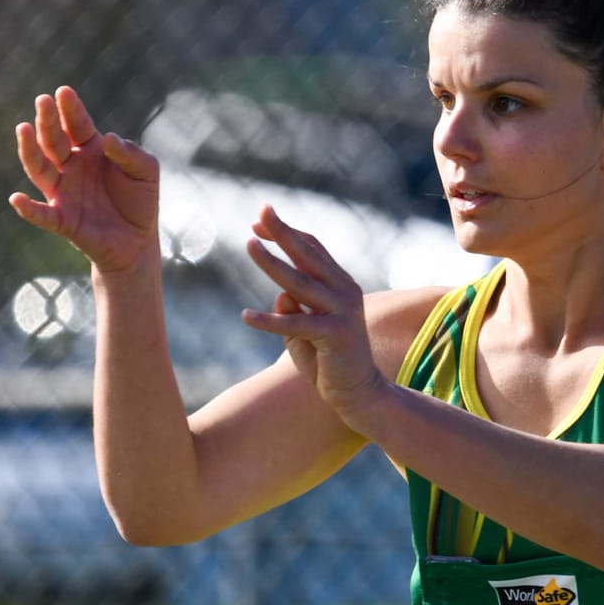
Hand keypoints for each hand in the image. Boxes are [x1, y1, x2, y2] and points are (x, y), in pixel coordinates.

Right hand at [10, 86, 160, 275]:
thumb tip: (108, 139)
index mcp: (90, 150)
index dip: (70, 109)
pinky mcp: (63, 220)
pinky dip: (28, 209)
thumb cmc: (140, 200)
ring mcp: (64, 193)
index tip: (63, 91)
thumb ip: (131, 154)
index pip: (77, 125)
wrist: (138, 241)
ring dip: (29, 150)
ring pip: (40, 169)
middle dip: (47, 121)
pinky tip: (17, 199)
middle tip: (42, 100)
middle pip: (54, 141)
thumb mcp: (146, 171)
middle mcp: (71, 167)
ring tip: (23, 129)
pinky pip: (42, 214)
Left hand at [239, 205, 386, 413]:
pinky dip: (270, 320)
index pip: (311, 249)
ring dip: (272, 263)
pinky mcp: (335, 335)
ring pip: (299, 282)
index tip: (259, 222)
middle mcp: (344, 291)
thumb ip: (293, 308)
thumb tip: (280, 294)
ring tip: (249, 246)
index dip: (287, 233)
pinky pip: (296, 323)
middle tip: (261, 211)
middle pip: (308, 254)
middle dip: (283, 232)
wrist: (357, 393)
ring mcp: (342, 311)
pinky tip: (246, 315)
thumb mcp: (304, 329)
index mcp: (340, 284)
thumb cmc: (328, 360)